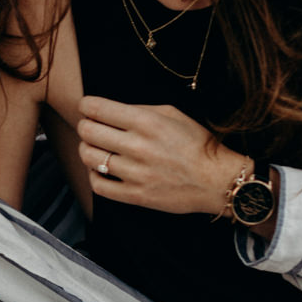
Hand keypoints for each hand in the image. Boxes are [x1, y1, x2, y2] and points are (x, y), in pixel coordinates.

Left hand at [75, 95, 243, 214]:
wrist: (216, 180)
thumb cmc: (196, 144)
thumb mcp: (173, 114)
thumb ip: (140, 110)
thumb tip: (110, 110)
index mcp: (146, 122)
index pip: (97, 109)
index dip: (86, 106)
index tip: (86, 108)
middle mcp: (138, 146)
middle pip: (88, 132)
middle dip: (85, 126)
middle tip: (90, 127)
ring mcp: (135, 173)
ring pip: (90, 157)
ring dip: (87, 149)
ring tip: (94, 148)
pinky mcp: (135, 195)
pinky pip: (99, 185)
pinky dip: (93, 175)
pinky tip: (100, 170)